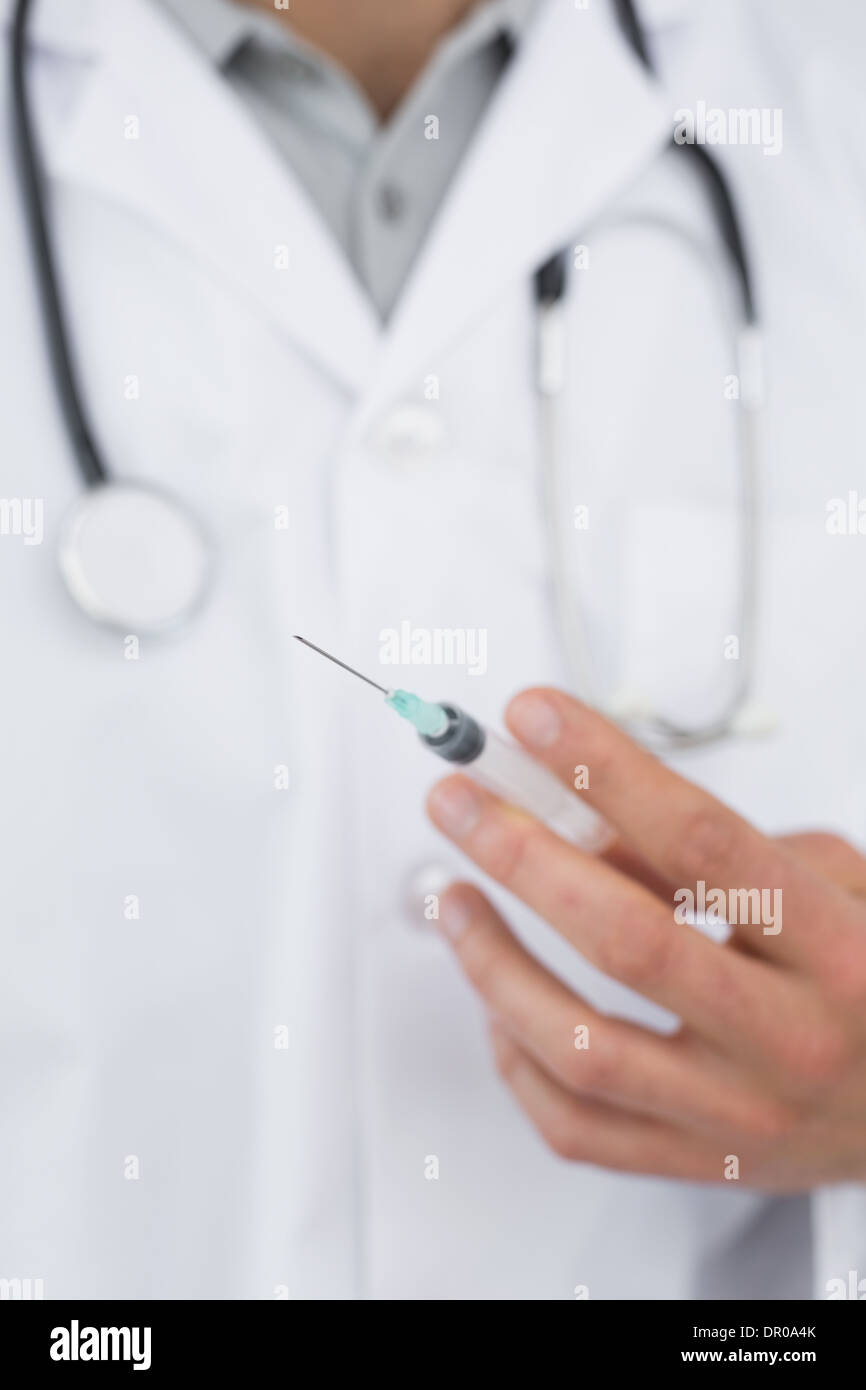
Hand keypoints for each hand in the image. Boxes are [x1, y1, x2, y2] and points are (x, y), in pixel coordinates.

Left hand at [426, 689, 865, 1188]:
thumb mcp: (830, 882)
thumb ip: (710, 853)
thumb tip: (579, 816)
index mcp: (839, 948)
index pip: (701, 841)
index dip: (602, 769)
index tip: (532, 718)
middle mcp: (793, 1038)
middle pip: (625, 940)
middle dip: (520, 855)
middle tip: (459, 801)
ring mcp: (742, 1116)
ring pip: (580, 1047)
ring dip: (492, 961)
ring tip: (452, 897)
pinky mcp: (701, 1166)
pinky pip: (576, 1125)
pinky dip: (514, 1058)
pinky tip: (495, 1003)